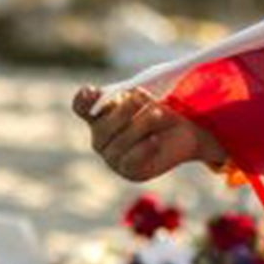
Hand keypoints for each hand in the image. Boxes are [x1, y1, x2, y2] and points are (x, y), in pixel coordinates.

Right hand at [71, 84, 226, 182]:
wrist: (182, 133)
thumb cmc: (157, 111)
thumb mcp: (144, 99)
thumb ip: (130, 97)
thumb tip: (129, 96)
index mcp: (99, 115)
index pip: (81, 107)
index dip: (82, 100)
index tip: (91, 92)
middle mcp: (101, 137)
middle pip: (102, 126)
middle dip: (122, 112)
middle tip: (140, 99)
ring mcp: (111, 156)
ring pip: (120, 142)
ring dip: (140, 125)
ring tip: (157, 114)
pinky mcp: (128, 171)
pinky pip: (131, 160)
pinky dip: (144, 148)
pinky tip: (155, 139)